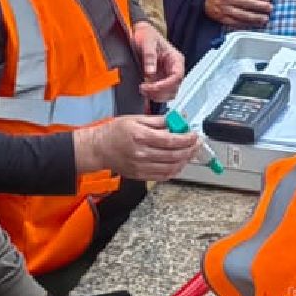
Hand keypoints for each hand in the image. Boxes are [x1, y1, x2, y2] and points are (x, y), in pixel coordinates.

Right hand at [73, 114, 200, 180]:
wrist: (98, 148)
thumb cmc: (114, 131)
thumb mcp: (135, 119)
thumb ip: (157, 121)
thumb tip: (176, 120)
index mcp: (141, 136)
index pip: (171, 140)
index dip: (186, 139)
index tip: (194, 135)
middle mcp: (142, 153)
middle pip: (174, 155)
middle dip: (190, 149)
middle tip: (197, 144)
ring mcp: (141, 166)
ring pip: (170, 167)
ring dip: (184, 161)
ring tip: (190, 153)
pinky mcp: (140, 175)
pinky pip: (162, 176)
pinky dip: (174, 171)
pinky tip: (178, 164)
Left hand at [132, 21, 184, 100]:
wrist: (141, 34)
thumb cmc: (146, 35)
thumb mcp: (147, 41)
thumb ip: (149, 56)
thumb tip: (150, 72)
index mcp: (175, 59)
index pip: (177, 77)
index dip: (166, 85)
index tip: (153, 87)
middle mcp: (174, 69)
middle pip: (174, 88)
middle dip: (159, 92)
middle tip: (144, 88)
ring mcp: (168, 76)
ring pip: (169, 94)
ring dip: (156, 95)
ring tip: (143, 90)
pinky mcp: (160, 80)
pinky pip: (161, 94)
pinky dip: (153, 95)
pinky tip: (144, 91)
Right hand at [204, 0, 272, 28]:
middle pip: (247, 2)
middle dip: (260, 6)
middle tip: (269, 8)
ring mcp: (223, 8)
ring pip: (242, 15)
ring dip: (255, 18)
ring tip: (265, 18)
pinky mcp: (221, 17)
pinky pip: (235, 22)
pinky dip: (246, 24)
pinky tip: (254, 24)